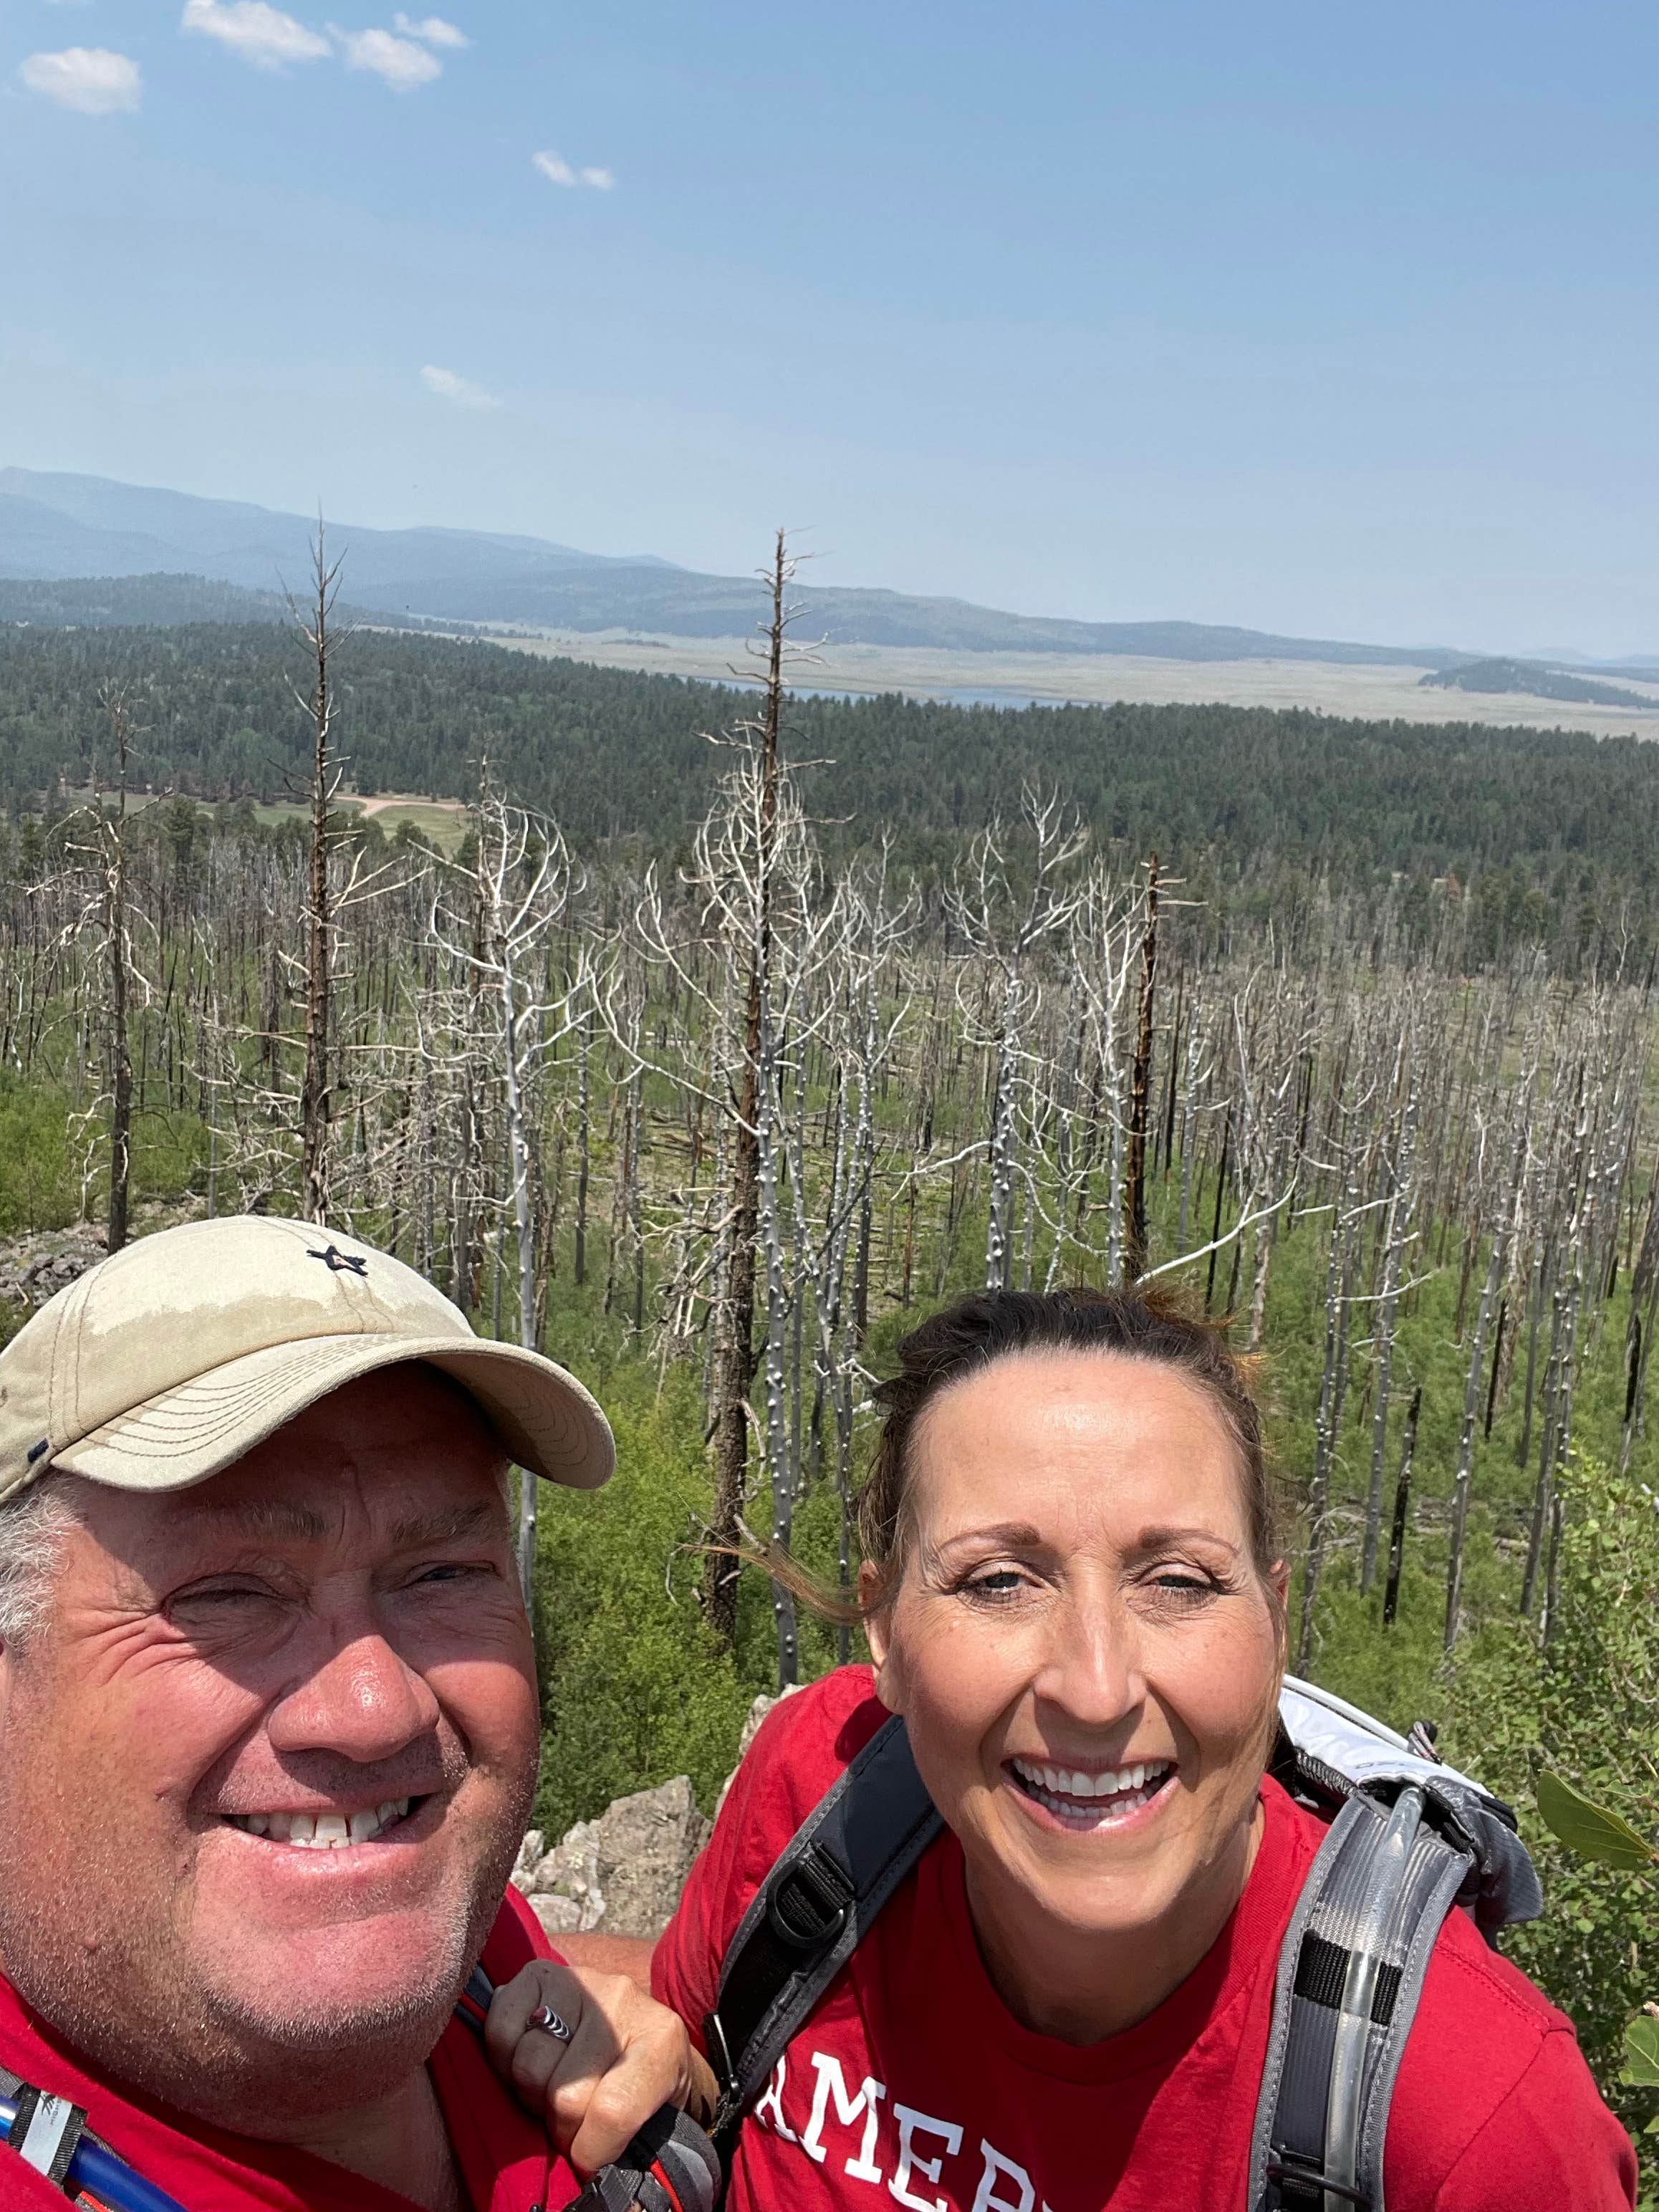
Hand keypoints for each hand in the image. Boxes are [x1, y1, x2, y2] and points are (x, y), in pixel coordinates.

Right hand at [484, 1957, 718, 2175]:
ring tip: (551, 2090)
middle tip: (569, 2122)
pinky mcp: (542, 1972)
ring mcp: (582, 1981)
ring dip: (531, 2094)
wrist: (636, 2032)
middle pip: (565, 2094)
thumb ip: (632, 2150)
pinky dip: (503, 2057)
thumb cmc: (644, 2088)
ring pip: (528, 2066)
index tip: (589, 2159)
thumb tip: (611, 2197)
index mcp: (662, 2042)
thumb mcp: (653, 2119)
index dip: (591, 2150)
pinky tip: (529, 2058)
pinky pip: (501, 2029)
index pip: (613, 2110)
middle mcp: (624, 2000)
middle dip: (560, 2125)